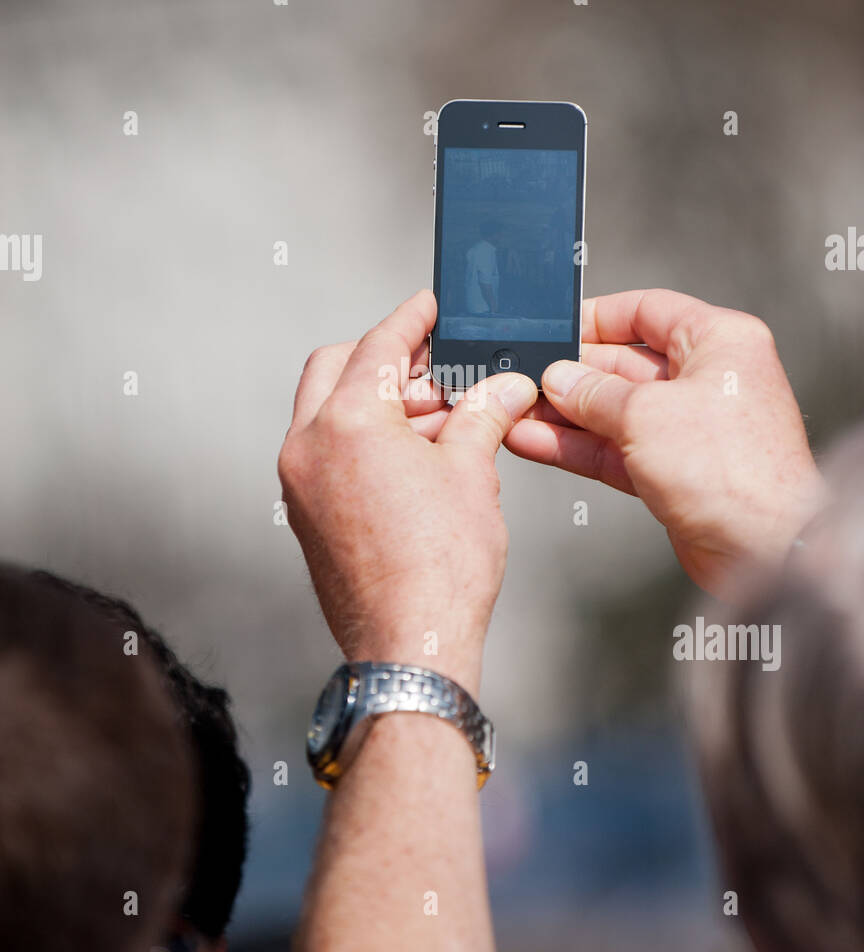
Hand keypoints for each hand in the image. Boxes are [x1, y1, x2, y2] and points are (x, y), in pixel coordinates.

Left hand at [278, 290, 537, 690]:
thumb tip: (506, 389)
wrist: (409, 645)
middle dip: (385, 360)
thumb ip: (482, 416)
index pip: (380, 346)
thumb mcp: (471, 473)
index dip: (413, 320)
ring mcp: (298, 483)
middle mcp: (307, 446)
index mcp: (346, 422)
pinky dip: (363, 440)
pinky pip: (327, 453)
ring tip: (442, 419)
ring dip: (378, 403)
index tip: (431, 306)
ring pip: (328, 413)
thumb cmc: (439, 568)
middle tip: (438, 367)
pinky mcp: (304, 514)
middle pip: (337, 369)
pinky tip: (414, 457)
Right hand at [504, 289, 825, 597]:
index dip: (597, 319)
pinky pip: (614, 448)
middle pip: (624, 364)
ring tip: (519, 413)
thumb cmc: (739, 473)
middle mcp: (708, 379)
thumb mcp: (647, 413)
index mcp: (719, 341)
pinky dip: (577, 446)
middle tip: (529, 380)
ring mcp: (690, 427)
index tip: (558, 330)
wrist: (764, 548)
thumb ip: (594, 393)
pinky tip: (537, 442)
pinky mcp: (674, 470)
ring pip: (613, 410)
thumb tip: (562, 380)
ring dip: (564, 414)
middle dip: (572, 375)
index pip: (647, 310)